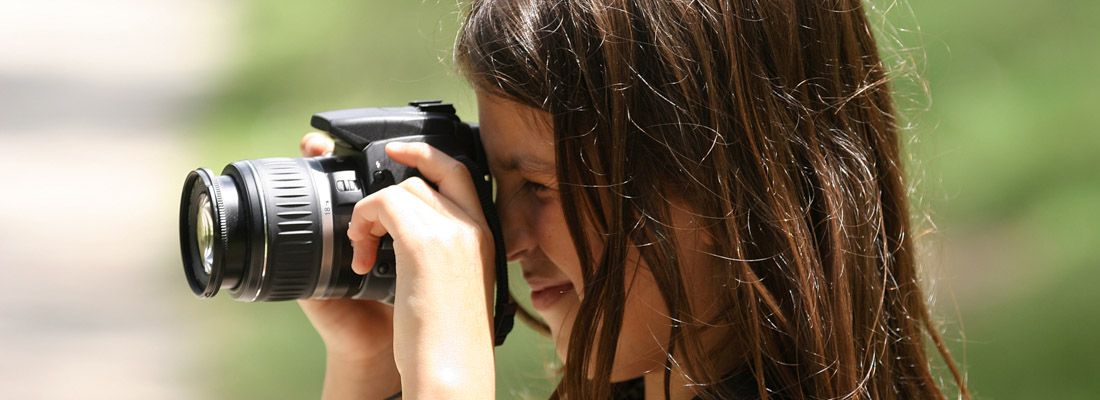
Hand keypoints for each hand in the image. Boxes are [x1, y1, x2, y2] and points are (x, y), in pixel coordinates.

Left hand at [299, 132, 496, 398]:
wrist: (453, 370)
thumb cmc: (452, 341)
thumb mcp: (459, 286)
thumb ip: (447, 255)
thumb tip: (413, 242)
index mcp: (485, 235)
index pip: (460, 171)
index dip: (425, 152)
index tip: (397, 152)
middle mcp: (473, 226)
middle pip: (424, 176)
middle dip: (385, 185)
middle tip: (363, 218)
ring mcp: (452, 231)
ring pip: (399, 188)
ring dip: (369, 213)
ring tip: (364, 252)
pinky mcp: (424, 243)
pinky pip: (382, 204)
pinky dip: (362, 223)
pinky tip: (361, 257)